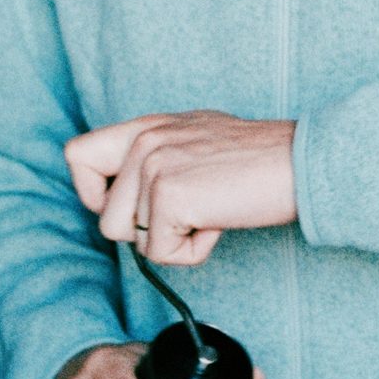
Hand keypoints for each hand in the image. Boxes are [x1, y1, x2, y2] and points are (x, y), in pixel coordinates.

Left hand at [65, 111, 297, 266]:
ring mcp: (152, 165)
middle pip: (105, 217)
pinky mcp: (167, 195)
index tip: (131, 206)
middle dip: (146, 231)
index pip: (76, 155)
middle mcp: (143, 139)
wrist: (301, 163)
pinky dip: (193, 251)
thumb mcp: (197, 141)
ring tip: (210, 211)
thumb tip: (135, 200)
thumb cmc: (261, 161)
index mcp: (147, 125)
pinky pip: (160, 253)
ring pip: (129, 239)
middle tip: (190, 212)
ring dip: (172, 240)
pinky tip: (219, 221)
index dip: (92, 193)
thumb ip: (159, 157)